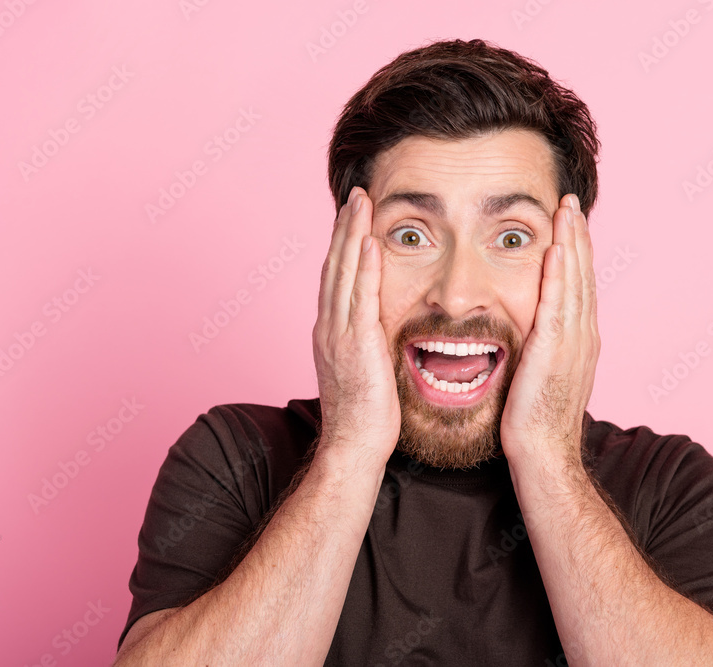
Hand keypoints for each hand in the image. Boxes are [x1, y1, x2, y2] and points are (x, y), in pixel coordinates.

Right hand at [312, 187, 400, 469]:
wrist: (354, 446)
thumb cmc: (366, 417)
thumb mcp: (365, 369)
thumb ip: (369, 342)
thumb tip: (383, 328)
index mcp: (331, 331)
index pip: (338, 277)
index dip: (345, 244)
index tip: (355, 217)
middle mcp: (329, 327)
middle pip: (335, 265)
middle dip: (346, 228)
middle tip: (356, 195)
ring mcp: (338, 334)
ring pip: (344, 274)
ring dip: (353, 235)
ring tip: (362, 202)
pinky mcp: (355, 345)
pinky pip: (360, 299)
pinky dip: (365, 268)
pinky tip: (371, 243)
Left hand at [499, 194, 599, 469]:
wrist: (543, 455)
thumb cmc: (536, 424)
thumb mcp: (541, 377)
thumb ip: (541, 350)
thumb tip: (528, 336)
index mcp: (580, 341)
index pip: (579, 286)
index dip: (575, 252)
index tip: (568, 223)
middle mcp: (583, 336)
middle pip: (583, 275)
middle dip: (577, 236)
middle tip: (570, 202)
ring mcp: (574, 342)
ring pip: (575, 281)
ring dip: (571, 243)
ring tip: (566, 210)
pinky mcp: (556, 349)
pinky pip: (559, 302)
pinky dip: (560, 272)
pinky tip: (556, 247)